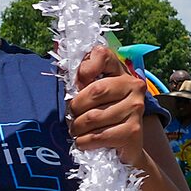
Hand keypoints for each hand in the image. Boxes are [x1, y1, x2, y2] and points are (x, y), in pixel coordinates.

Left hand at [68, 45, 162, 171]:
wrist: (125, 146)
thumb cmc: (101, 114)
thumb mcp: (90, 92)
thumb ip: (77, 74)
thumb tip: (55, 44)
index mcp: (121, 71)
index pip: (102, 54)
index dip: (85, 68)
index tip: (78, 84)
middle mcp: (134, 85)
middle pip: (94, 91)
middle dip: (75, 108)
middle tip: (73, 117)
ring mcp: (136, 108)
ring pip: (93, 117)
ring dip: (77, 129)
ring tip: (78, 131)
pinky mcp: (133, 131)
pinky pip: (97, 136)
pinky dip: (84, 142)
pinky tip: (85, 142)